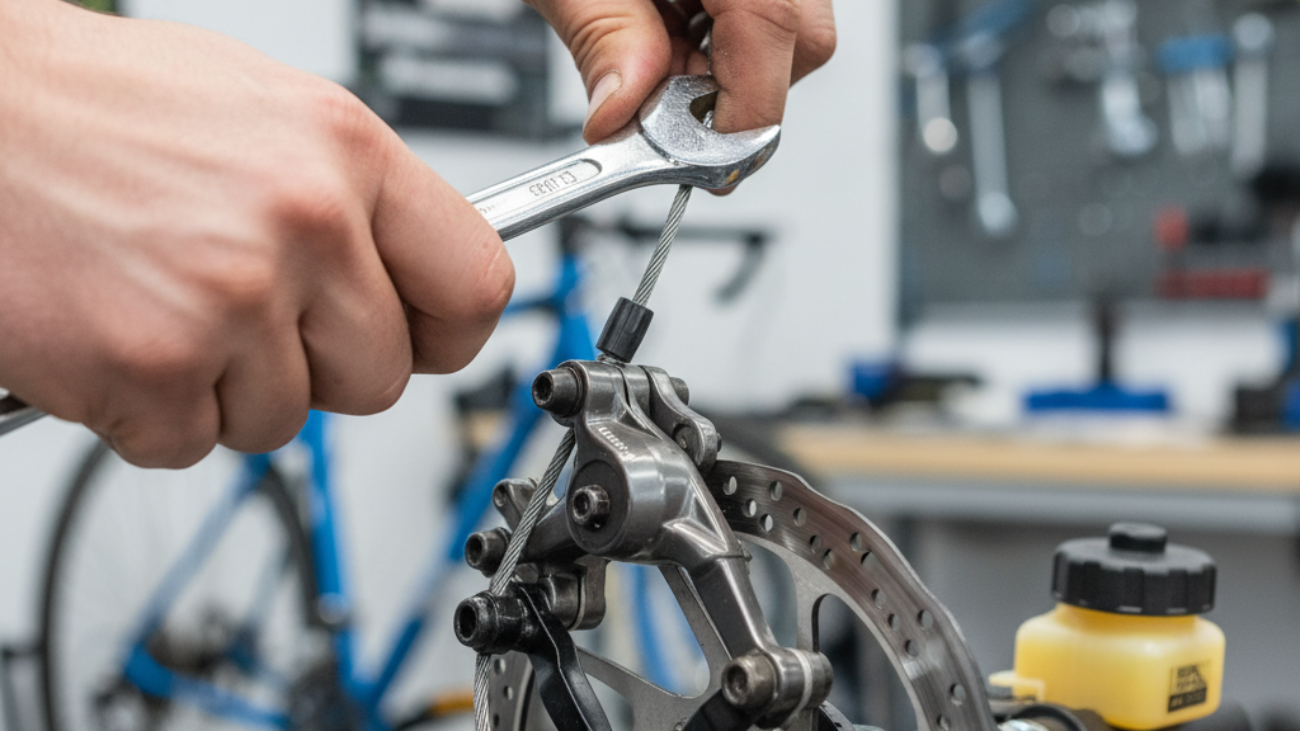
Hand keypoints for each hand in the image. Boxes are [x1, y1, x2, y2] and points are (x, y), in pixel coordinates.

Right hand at [0, 0, 514, 467]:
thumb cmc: (90, 105)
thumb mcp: (261, 110)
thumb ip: (349, 196)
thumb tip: (405, 268)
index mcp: (345, 151)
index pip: (473, 285)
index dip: (447, 333)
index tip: (423, 340)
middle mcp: (302, 224)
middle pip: (378, 375)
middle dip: (317, 368)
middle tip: (250, 321)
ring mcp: (229, 300)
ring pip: (284, 420)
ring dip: (225, 389)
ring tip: (165, 306)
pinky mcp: (150, 369)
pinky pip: (192, 445)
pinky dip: (150, 413)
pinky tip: (117, 336)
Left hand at [526, 0, 835, 141]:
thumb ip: (604, 38)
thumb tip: (622, 115)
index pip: (782, 40)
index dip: (740, 117)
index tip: (691, 159)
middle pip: (803, 35)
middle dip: (733, 88)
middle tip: (657, 104)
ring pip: (789, 17)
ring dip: (720, 55)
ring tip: (647, 36)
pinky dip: (715, 19)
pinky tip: (663, 7)